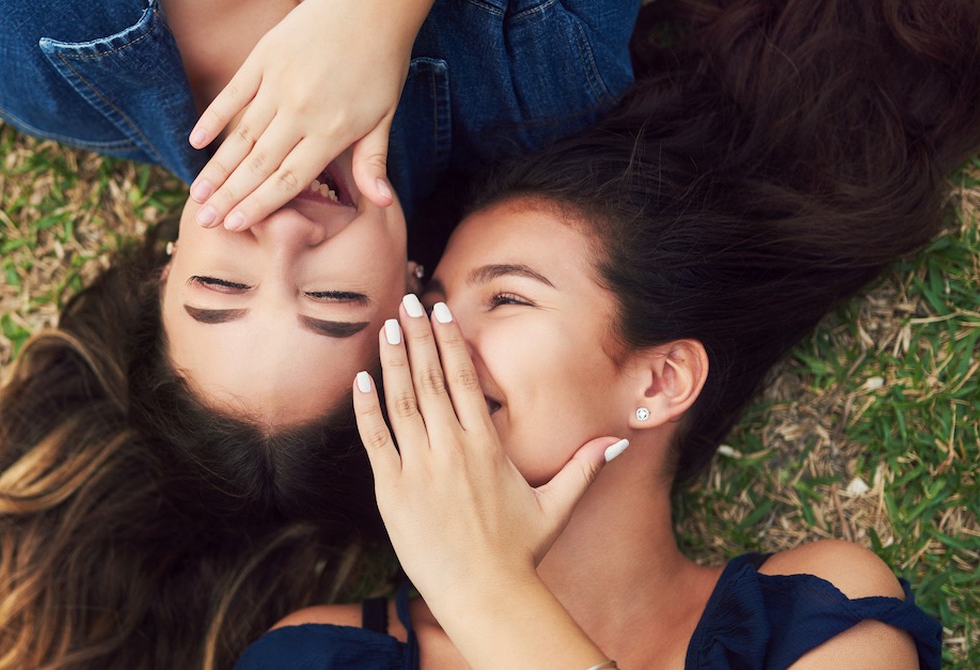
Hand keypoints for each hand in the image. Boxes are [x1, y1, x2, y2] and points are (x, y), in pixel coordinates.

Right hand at [187, 0, 426, 230]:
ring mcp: (278, 84)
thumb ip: (373, 162)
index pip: (288, 180)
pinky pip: (233, 94)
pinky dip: (213, 118)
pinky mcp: (264, 58)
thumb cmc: (380, 64)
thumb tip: (382, 204)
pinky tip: (196, 142)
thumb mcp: (384, 116)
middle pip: (258, 165)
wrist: (369, 5)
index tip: (234, 226)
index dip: (259, 206)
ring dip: (217, 168)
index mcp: (331, 133)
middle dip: (229, 197)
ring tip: (197, 195)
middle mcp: (301, 113)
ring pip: (242, 136)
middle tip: (204, 222)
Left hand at [353, 295, 625, 604]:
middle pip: (431, 379)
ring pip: (402, 401)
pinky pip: (375, 440)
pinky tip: (361, 378)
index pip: (465, 379)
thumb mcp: (557, 505)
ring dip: (393, 360)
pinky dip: (366, 408)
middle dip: (418, 336)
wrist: (484, 592)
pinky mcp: (393, 490)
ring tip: (387, 325)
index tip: (440, 311)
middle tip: (407, 301)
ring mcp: (419, 468)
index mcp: (487, 446)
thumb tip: (617, 441)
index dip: (450, 341)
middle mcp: (452, 449)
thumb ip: (584, 467)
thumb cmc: (520, 551)